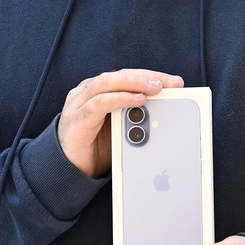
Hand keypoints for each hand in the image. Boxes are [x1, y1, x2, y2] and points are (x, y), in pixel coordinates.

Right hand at [58, 69, 183, 178]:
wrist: (69, 169)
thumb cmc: (95, 146)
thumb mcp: (121, 128)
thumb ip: (135, 116)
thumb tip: (164, 111)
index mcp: (100, 91)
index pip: (128, 76)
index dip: (151, 75)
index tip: (175, 82)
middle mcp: (88, 91)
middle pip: (120, 75)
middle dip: (148, 76)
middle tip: (171, 82)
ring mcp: (80, 102)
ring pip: (109, 82)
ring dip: (135, 83)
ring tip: (157, 87)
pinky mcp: (77, 117)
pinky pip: (100, 102)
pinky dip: (120, 98)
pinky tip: (138, 100)